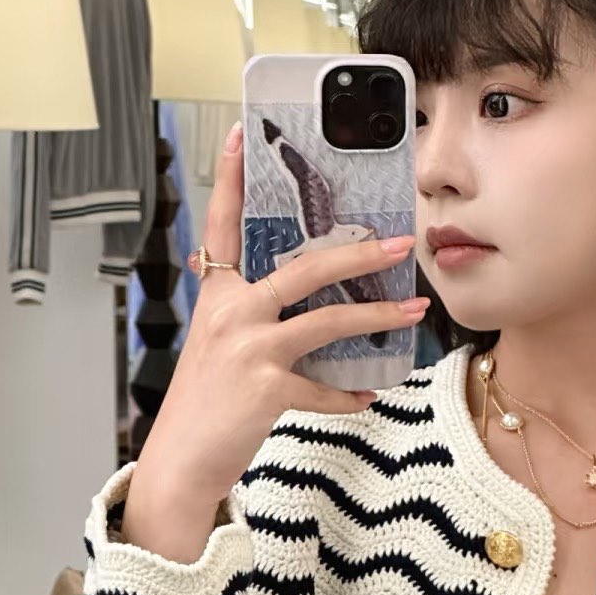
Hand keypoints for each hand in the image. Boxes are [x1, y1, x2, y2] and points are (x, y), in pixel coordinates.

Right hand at [127, 120, 428, 515]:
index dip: (229, 180)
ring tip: (414, 310)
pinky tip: (366, 395)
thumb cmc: (206, 402)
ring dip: (378, 318)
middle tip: (398, 243)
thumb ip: (250, 315)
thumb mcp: (219, 345)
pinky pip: (325, 387)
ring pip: (328, 321)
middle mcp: (231, 313)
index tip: (240, 135)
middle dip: (357, 254)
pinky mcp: (267, 390)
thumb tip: (296, 300)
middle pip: (303, 268)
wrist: (181, 459)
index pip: (222, 225)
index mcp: (218, 294)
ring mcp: (250, 350)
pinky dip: (349, 393)